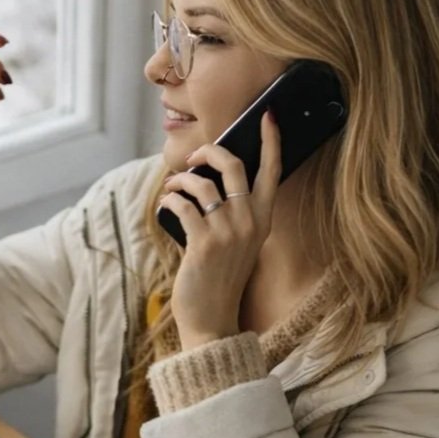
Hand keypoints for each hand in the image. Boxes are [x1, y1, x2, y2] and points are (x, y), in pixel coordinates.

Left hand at [157, 112, 280, 348]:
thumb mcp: (237, 244)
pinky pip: (182, 206)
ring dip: (179, 181)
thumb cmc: (220, 279)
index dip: (271, 141)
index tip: (267, 116)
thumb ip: (232, 214)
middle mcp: (250, 222)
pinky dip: (169, 201)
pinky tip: (165, 207)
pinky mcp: (204, 243)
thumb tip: (204, 180)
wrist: (212, 320)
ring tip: (171, 189)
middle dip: (208, 151)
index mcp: (263, 220)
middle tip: (192, 158)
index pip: (273, 171)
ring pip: (201, 183)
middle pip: (233, 165)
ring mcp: (228, 232)